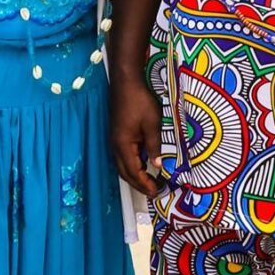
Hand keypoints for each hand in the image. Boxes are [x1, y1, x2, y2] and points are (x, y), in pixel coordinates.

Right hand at [111, 69, 164, 194]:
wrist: (126, 82)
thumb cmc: (140, 100)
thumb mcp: (153, 124)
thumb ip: (155, 146)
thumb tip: (159, 166)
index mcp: (123, 145)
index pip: (134, 172)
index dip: (145, 184)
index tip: (157, 192)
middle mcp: (116, 146)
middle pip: (125, 173)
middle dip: (139, 185)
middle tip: (155, 191)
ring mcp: (115, 140)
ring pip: (123, 166)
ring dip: (136, 176)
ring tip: (152, 181)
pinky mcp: (118, 135)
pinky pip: (124, 157)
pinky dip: (134, 165)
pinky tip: (146, 164)